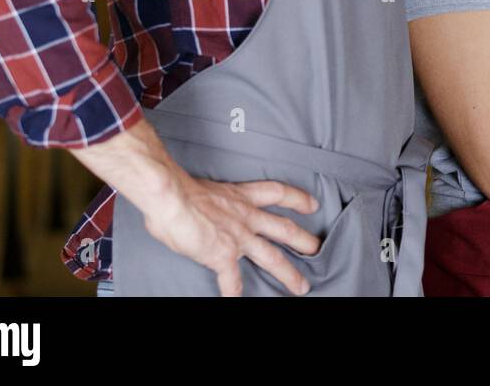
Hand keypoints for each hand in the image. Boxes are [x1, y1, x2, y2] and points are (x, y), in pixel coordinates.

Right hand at [71, 120, 323, 295]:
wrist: (171, 197)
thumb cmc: (178, 188)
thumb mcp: (204, 188)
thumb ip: (211, 202)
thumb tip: (199, 208)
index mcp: (240, 196)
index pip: (277, 193)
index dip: (297, 198)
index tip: (312, 204)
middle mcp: (245, 216)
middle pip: (284, 229)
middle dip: (303, 240)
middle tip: (317, 248)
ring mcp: (238, 237)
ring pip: (272, 257)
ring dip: (288, 273)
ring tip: (302, 286)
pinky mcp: (223, 256)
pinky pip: (231, 280)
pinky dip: (234, 293)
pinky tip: (235, 301)